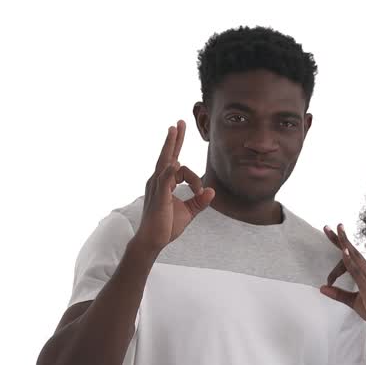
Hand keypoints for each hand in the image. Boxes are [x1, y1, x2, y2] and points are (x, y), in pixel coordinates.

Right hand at [135, 120, 214, 252]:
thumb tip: (212, 191)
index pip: (177, 166)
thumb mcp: (188, 212)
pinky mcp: (159, 196)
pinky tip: (174, 162)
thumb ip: (199, 201)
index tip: (200, 191)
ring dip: (171, 146)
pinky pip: (164, 180)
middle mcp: (158, 181)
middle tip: (178, 123)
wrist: (153, 241)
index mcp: (165, 183)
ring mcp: (157, 187)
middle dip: (174, 139)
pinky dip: (170, 171)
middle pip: (167, 155)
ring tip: (174, 129)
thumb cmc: (166, 226)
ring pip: (166, 163)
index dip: (194, 176)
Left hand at [319, 224, 365, 337]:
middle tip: (327, 227)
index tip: (329, 276)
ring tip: (337, 230)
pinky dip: (349, 260)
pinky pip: (357, 270)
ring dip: (344, 243)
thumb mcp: (354, 302)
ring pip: (354, 256)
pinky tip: (343, 252)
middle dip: (340, 238)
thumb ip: (338, 294)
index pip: (351, 257)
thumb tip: (322, 288)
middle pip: (352, 251)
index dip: (338, 256)